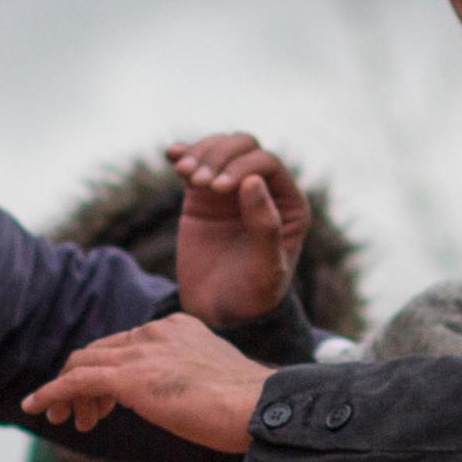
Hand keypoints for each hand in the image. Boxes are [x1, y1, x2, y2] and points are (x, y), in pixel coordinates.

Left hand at [19, 315, 265, 450]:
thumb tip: (173, 397)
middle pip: (99, 352)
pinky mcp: (129, 377)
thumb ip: (184, 378)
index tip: (105, 405)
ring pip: (82, 364)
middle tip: (79, 417)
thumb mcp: (212, 381)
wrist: (258, 407)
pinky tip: (35, 407)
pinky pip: (75, 381)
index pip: (125, 345)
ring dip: (65, 393)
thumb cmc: (247, 406)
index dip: (107, 374)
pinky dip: (51, 393)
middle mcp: (155, 332)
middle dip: (81, 384)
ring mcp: (141, 352)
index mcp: (177, 327)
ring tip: (63, 420)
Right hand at [167, 131, 305, 324]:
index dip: (242, 167)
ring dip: (201, 154)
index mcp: (289, 205)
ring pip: (220, 149)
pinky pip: (196, 164)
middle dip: (219, 156)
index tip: (218, 189)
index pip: (267, 164)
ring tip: (185, 174)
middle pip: (244, 147)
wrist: (221, 313)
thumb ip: (264, 225)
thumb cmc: (252, 295)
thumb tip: (253, 180)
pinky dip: (184, 155)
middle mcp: (264, 191)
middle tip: (198, 183)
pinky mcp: (204, 195)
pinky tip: (172, 155)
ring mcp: (233, 190)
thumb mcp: (266, 268)